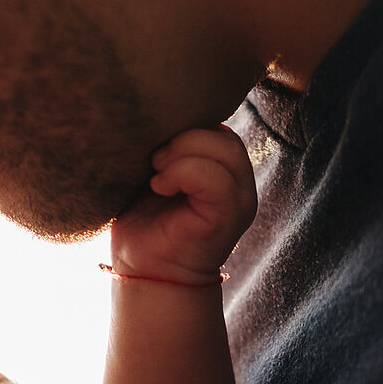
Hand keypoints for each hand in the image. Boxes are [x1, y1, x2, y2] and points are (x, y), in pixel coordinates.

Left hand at [109, 125, 255, 283]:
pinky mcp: (229, 217)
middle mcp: (239, 182)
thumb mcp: (155, 173)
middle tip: (154, 160)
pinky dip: (182, 174)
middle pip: (224, 134)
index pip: (218, 125)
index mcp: (223, 168)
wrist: (142, 271)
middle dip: (183, 137)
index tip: (154, 145)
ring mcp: (239, 200)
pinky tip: (159, 187)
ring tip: (157, 175)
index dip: (186, 125)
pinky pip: (216, 179)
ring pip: (225, 150)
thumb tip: (155, 112)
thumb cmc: (142, 221)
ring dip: (182, 155)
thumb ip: (168, 146)